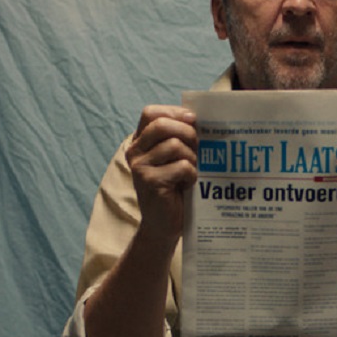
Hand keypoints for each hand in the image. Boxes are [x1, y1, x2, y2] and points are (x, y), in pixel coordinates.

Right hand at [125, 105, 197, 235]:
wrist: (164, 224)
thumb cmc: (175, 188)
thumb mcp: (174, 158)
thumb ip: (180, 138)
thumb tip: (202, 119)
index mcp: (140, 141)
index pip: (151, 113)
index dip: (173, 112)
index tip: (192, 119)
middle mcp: (135, 151)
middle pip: (163, 125)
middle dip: (188, 133)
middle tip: (198, 148)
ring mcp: (140, 167)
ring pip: (175, 145)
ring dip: (193, 158)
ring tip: (192, 171)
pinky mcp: (150, 182)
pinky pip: (182, 166)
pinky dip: (192, 174)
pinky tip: (188, 184)